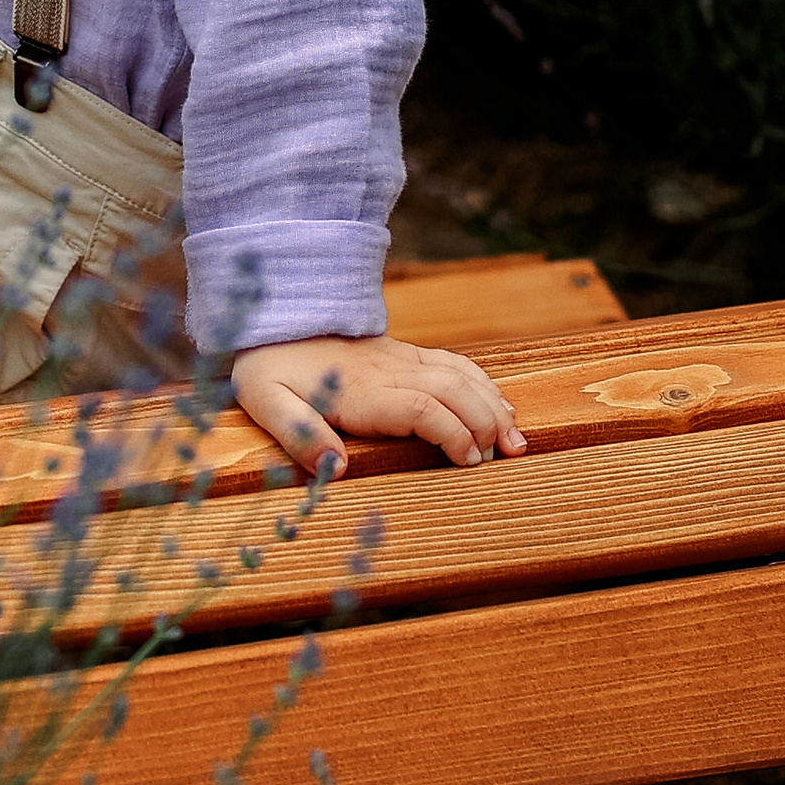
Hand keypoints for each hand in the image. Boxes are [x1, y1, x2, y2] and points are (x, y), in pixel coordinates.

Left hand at [232, 332, 524, 481]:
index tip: (471, 462)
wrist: (273, 317)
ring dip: (493, 405)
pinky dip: (483, 384)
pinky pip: (453, 363)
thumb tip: (336, 468)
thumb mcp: (266, 401)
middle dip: (487, 423)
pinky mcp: (405, 353)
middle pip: (453, 391)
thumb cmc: (268, 366)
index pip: (422, 408)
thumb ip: (298, 434)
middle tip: (508, 458)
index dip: (452, 434)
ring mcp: (401, 358)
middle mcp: (390, 370)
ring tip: (518, 441)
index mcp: (362, 389)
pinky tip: (500, 407)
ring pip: (461, 375)